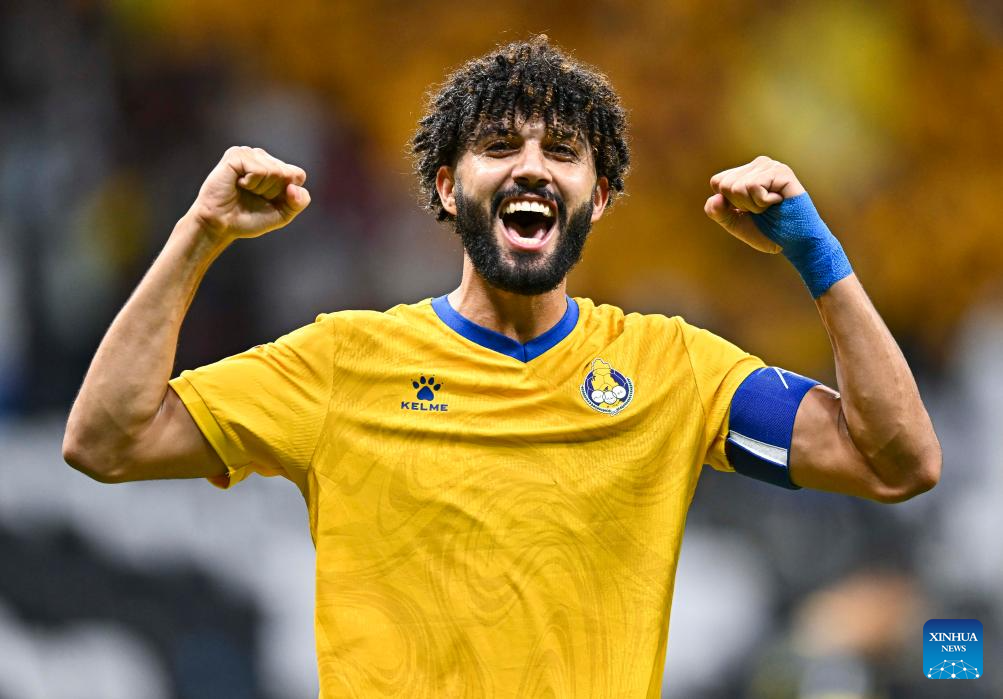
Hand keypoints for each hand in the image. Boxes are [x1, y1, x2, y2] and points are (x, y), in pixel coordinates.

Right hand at [186, 146, 310, 244]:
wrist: (221, 224)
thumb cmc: (249, 218)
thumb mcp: (282, 214)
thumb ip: (299, 202)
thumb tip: (294, 186)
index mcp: (275, 168)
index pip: (298, 175)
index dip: (287, 194)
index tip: (269, 200)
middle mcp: (263, 157)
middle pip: (287, 173)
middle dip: (273, 192)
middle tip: (254, 196)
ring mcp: (249, 154)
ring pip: (274, 171)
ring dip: (261, 188)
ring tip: (245, 190)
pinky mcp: (236, 155)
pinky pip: (259, 170)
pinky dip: (251, 183)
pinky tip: (238, 184)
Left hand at [704, 155, 804, 252]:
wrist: (793, 242)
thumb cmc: (766, 231)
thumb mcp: (734, 223)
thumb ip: (717, 212)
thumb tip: (715, 198)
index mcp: (745, 173)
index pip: (717, 182)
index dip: (728, 203)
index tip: (748, 210)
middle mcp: (757, 165)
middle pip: (725, 184)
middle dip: (741, 205)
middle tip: (762, 210)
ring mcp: (770, 166)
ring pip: (738, 186)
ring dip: (754, 205)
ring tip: (771, 207)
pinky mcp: (782, 171)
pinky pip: (754, 186)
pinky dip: (763, 202)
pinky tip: (778, 202)